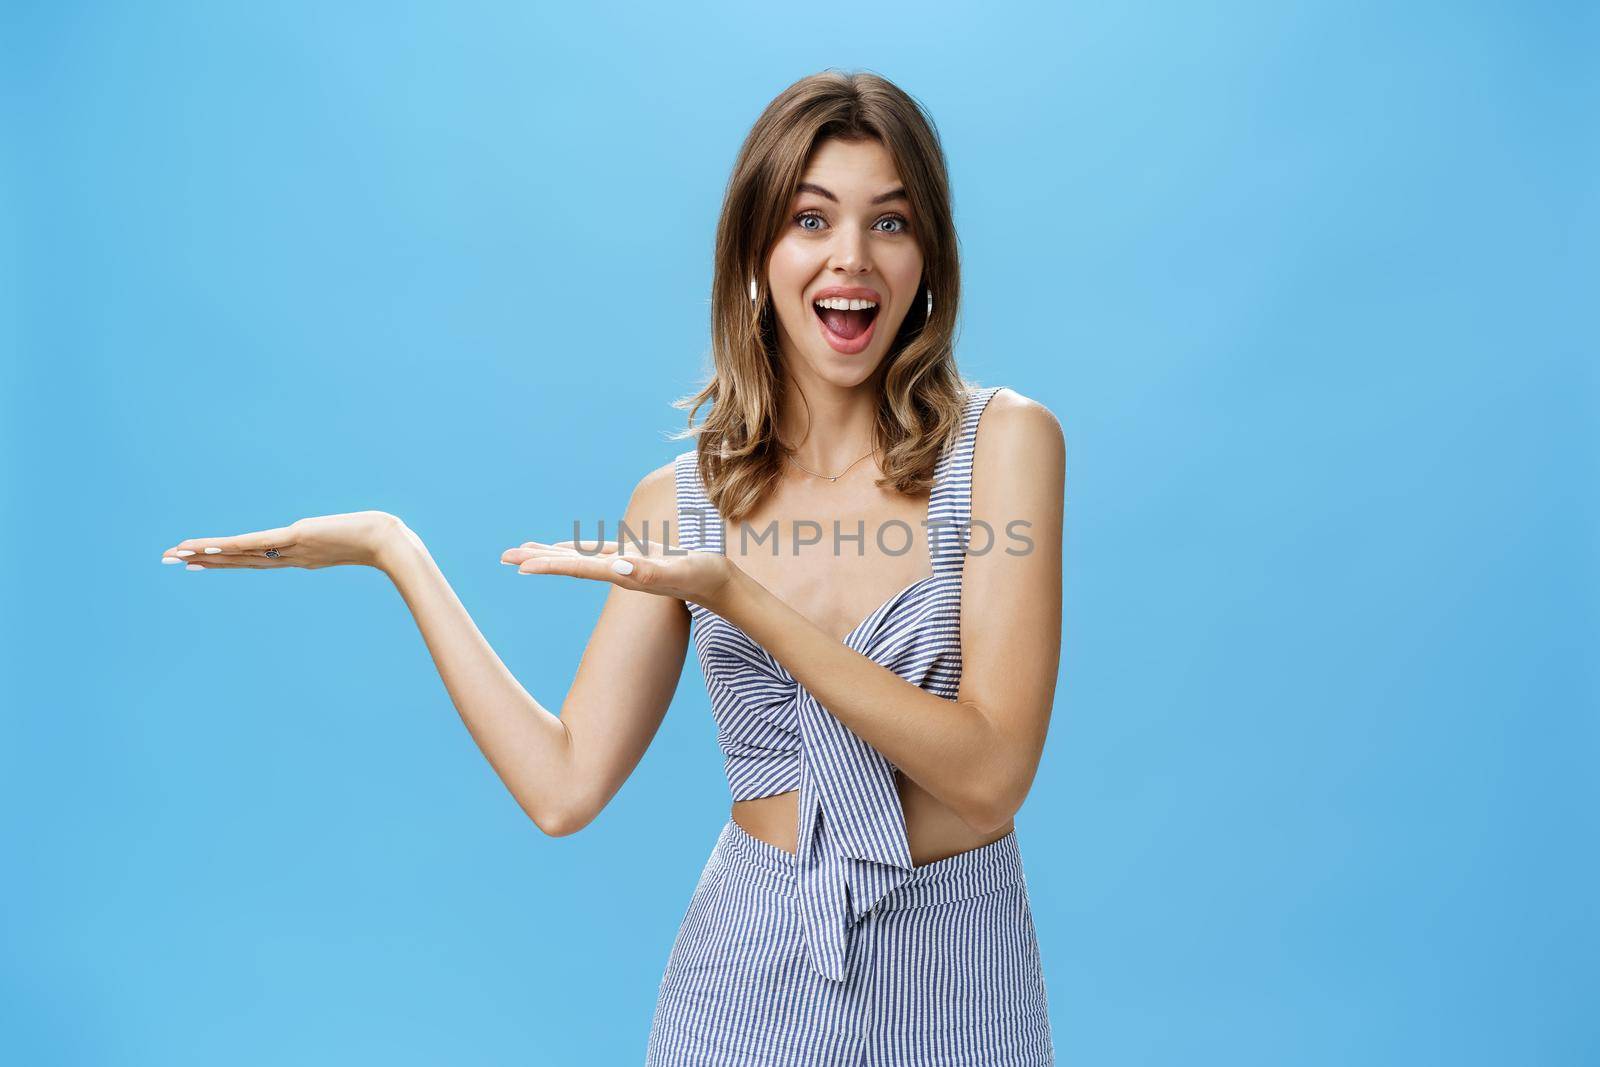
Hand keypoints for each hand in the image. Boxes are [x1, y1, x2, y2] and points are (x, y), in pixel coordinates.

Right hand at [161, 511, 410, 571]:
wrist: (391, 543)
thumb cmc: (379, 537)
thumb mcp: (352, 534)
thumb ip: (342, 533)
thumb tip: (346, 527)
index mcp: (299, 557)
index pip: (254, 559)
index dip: (225, 561)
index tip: (198, 562)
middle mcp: (289, 557)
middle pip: (239, 560)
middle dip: (203, 560)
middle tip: (168, 560)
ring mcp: (290, 550)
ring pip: (241, 554)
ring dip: (206, 554)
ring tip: (175, 554)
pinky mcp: (295, 538)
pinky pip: (256, 544)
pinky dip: (230, 546)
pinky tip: (207, 548)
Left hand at [501, 538, 736, 611]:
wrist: (721, 588)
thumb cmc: (704, 577)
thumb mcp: (680, 572)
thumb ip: (651, 572)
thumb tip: (616, 568)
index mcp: (622, 574)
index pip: (579, 568)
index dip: (549, 564)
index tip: (520, 565)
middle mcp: (616, 572)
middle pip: (569, 564)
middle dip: (537, 559)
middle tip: (503, 556)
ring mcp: (623, 566)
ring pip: (578, 558)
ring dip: (549, 554)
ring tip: (521, 551)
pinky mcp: (633, 558)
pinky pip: (596, 552)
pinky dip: (575, 549)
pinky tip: (562, 546)